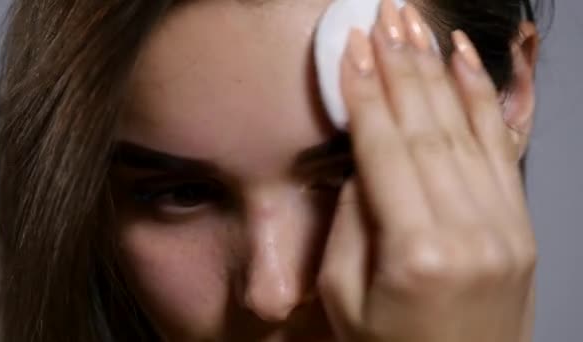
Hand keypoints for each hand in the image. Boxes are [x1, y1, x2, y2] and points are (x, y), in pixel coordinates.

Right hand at [317, 2, 535, 341]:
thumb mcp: (343, 293)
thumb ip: (351, 218)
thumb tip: (363, 158)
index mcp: (416, 253)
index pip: (385, 150)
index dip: (365, 95)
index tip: (350, 49)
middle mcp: (469, 232)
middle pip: (427, 128)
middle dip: (400, 66)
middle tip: (383, 18)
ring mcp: (505, 228)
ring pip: (466, 129)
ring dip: (438, 72)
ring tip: (416, 28)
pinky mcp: (521, 228)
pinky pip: (501, 150)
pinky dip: (483, 100)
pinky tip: (465, 64)